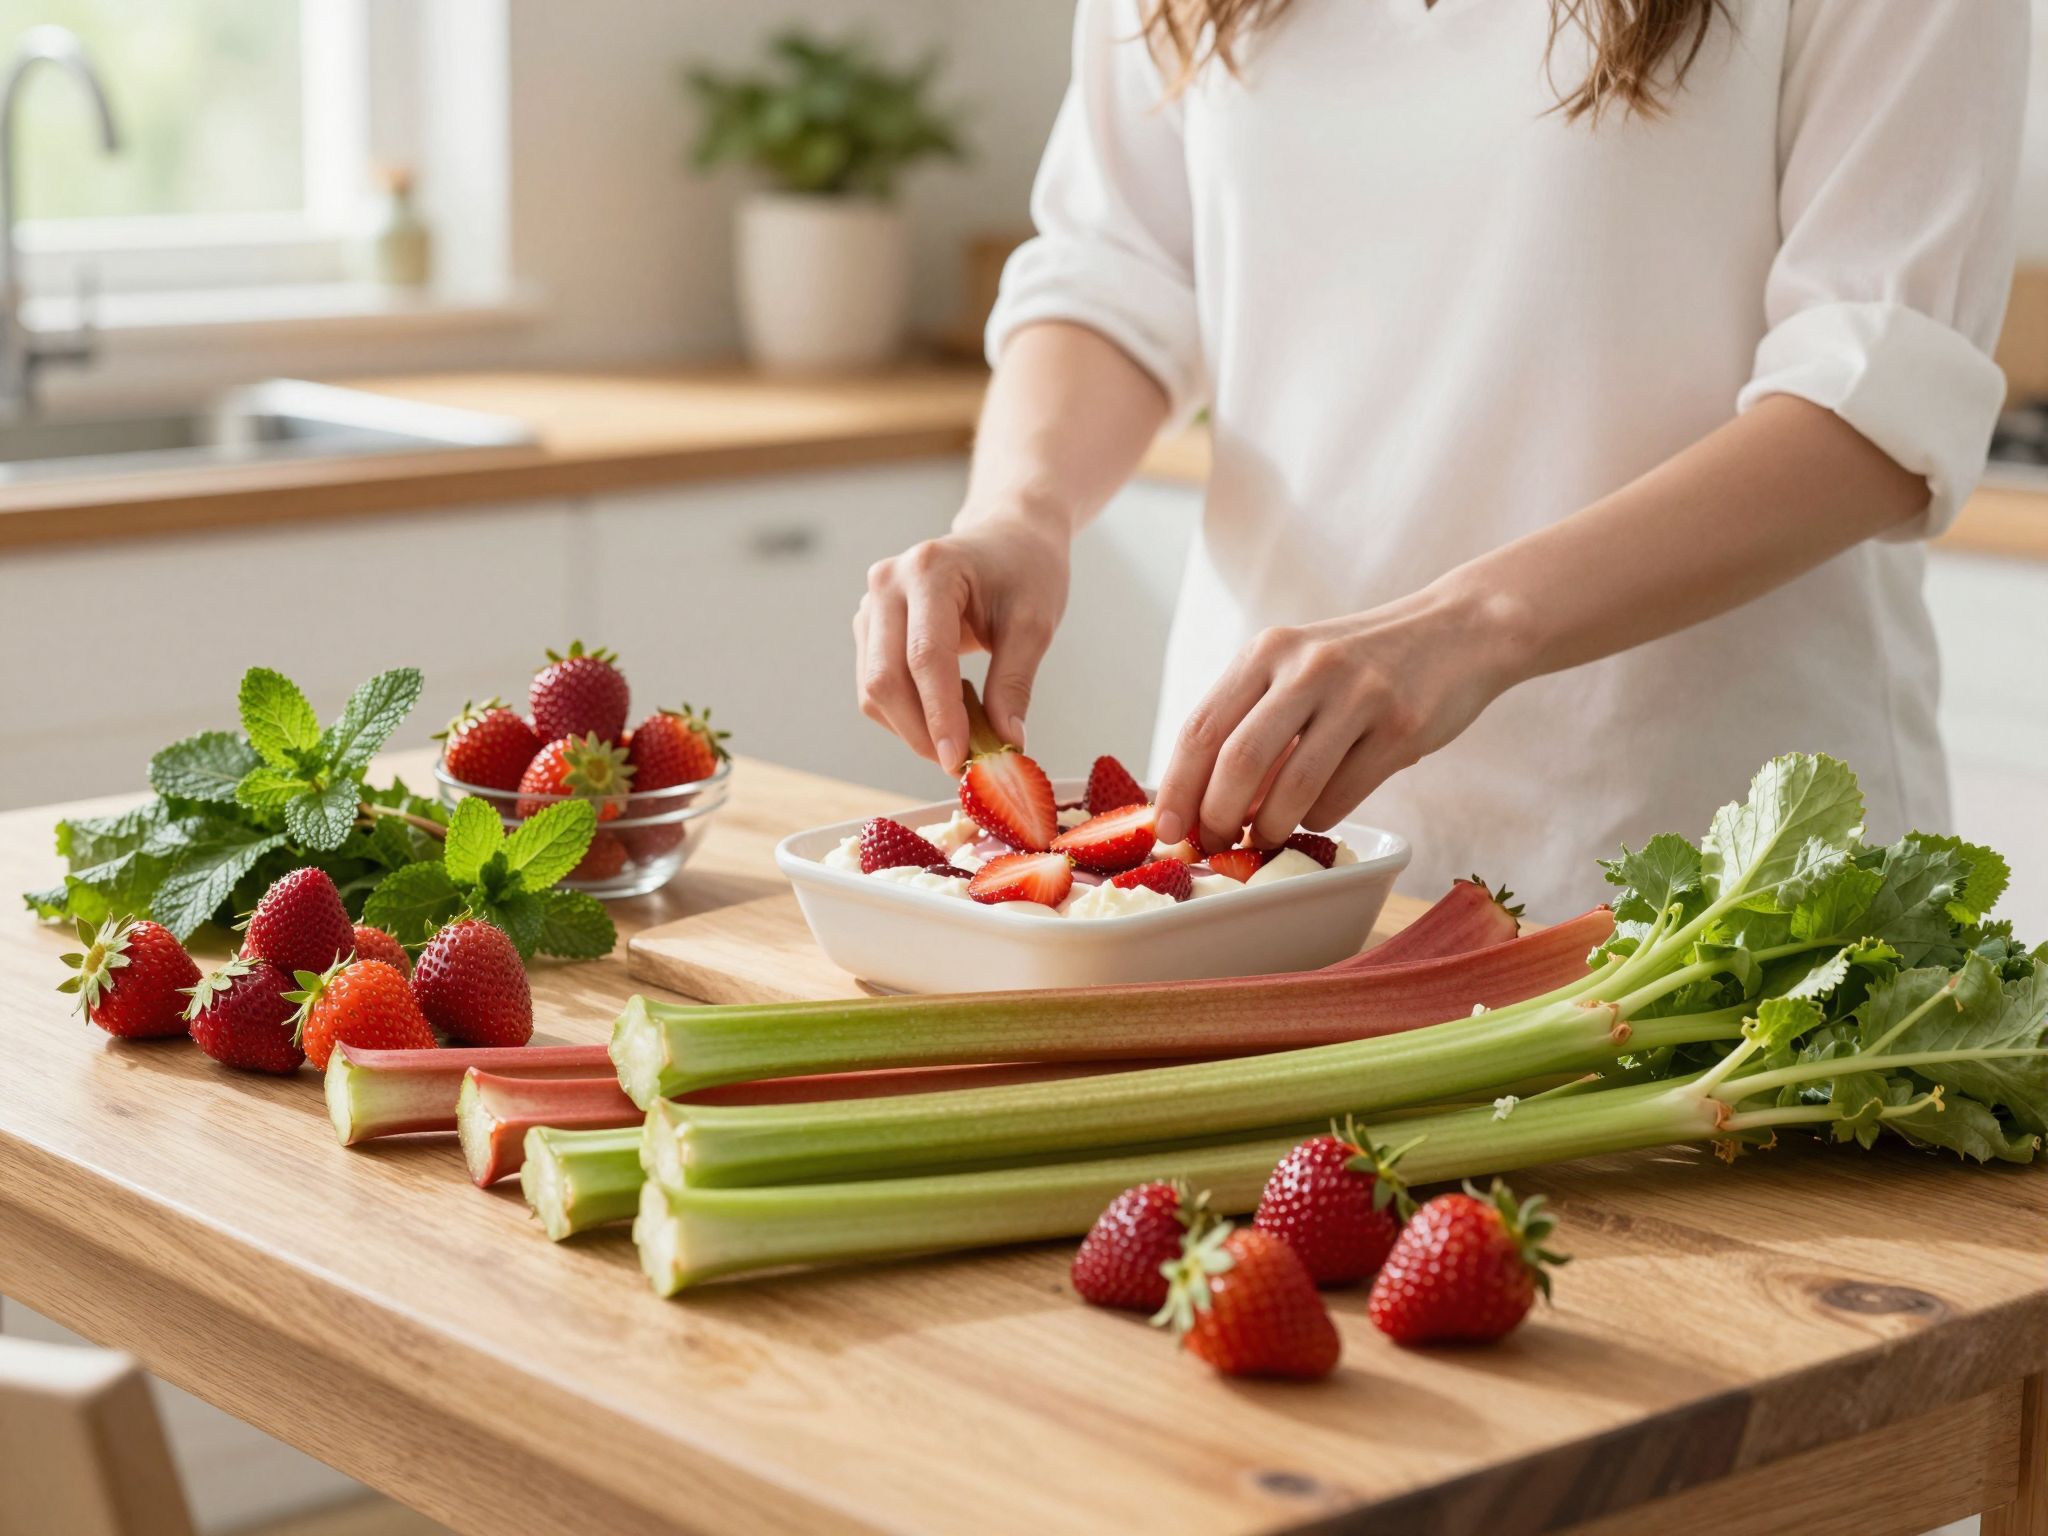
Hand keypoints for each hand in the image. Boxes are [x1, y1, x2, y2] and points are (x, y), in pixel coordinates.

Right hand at [855, 510, 1070, 771]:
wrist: (1007, 538)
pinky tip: (945, 716)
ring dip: (912, 728)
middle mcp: (887, 583)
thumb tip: (1006, 742)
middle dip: (921, 731)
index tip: (960, 761)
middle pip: (886, 677)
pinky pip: (876, 686)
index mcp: (929, 570)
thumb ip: (1015, 683)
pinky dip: (906, 714)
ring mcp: (871, 605)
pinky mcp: (869, 627)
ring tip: (962, 740)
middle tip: (963, 765)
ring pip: (874, 688)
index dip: (940, 716)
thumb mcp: (1034, 624)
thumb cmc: (1025, 571)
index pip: (926, 656)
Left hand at [1153, 587, 1516, 852]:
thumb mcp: (1297, 668)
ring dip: (1268, 828)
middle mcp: (1308, 666)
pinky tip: (1316, 814)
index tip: (1165, 830)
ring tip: (1263, 837)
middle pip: (1238, 760)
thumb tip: (1196, 800)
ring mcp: (1358, 694)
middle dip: (1216, 817)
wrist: (1458, 632)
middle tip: (1213, 843)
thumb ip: (1251, 718)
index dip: (1176, 787)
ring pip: (1291, 788)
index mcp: (1267, 651)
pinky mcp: (1401, 727)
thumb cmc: (1360, 665)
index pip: (1201, 727)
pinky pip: (1341, 796)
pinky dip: (1317, 819)